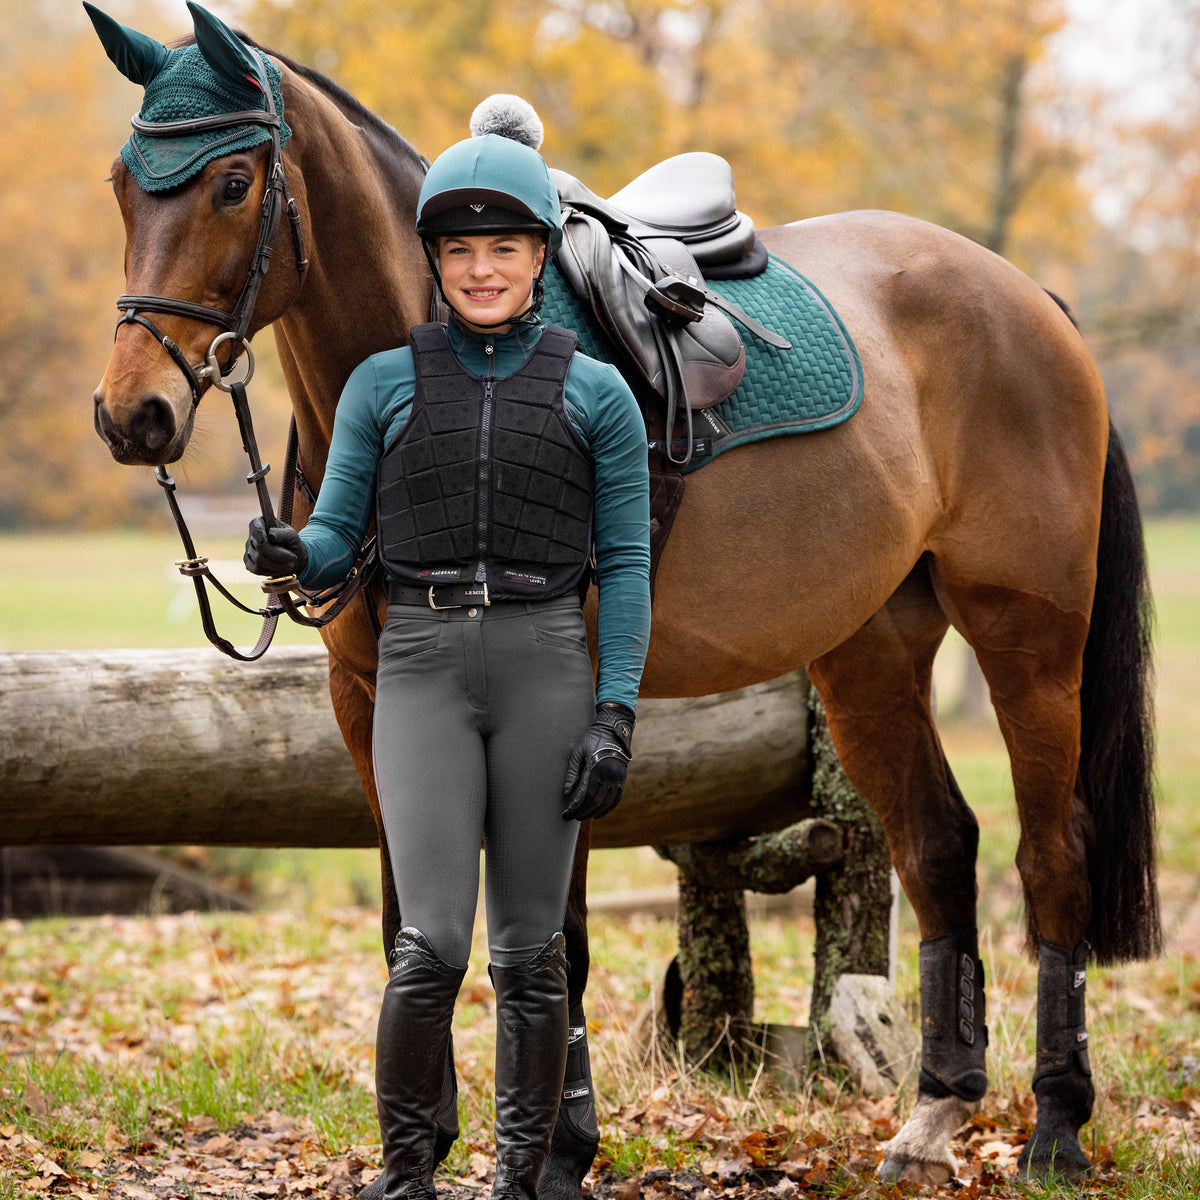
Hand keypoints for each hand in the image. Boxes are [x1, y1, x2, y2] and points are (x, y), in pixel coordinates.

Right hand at [244, 516, 307, 577]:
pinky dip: (271, 570)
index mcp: (260, 523)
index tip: (265, 539)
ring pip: (259, 560)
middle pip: (259, 546)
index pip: (255, 526)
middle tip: (293, 558)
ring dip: (278, 564)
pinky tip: (280, 568)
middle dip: (278, 554)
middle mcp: (252, 536)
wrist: (292, 557)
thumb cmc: (291, 542)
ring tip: (291, 564)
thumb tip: (271, 535)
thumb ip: (283, 534)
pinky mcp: (249, 563)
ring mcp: (249, 550)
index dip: (259, 533)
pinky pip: (257, 569)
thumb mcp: (292, 536)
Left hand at [562, 703, 634, 821]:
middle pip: (597, 802)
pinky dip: (608, 808)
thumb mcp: (578, 752)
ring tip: (585, 816)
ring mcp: (618, 777)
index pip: (586, 795)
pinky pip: (617, 798)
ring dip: (596, 812)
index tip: (567, 814)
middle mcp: (610, 775)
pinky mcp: (623, 778)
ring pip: (608, 802)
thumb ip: (572, 773)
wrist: (613, 728)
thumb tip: (566, 792)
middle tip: (574, 817)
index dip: (576, 807)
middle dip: (584, 812)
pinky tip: (600, 812)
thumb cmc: (592, 739)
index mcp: (597, 768)